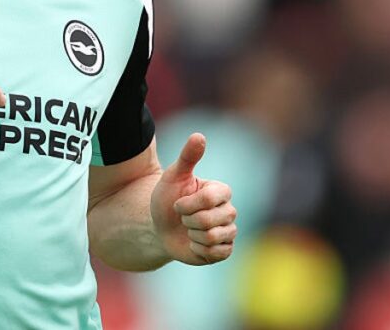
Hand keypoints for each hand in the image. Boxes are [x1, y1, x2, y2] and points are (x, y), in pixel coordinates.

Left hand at [150, 133, 236, 264]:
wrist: (160, 227)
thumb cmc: (167, 199)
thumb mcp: (173, 176)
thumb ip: (187, 156)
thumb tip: (199, 136)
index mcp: (220, 191)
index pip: (210, 198)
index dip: (187, 204)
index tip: (178, 203)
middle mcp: (229, 210)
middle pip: (209, 220)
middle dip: (188, 220)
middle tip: (183, 218)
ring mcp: (229, 231)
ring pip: (212, 237)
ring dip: (192, 235)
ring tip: (188, 229)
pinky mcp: (225, 249)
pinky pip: (216, 253)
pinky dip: (198, 249)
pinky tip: (194, 243)